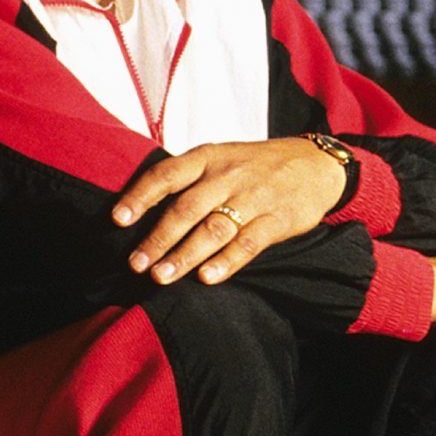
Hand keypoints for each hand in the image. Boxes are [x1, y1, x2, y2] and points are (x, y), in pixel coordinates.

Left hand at [111, 138, 348, 285]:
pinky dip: (227, 261)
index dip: (140, 196)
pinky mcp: (277, 220)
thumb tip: (145, 212)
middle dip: (158, 239)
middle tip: (136, 265)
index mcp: (208, 158)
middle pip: (186, 209)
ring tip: (162, 277)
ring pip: (213, 229)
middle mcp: (228, 176)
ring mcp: (254, 197)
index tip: (118, 219)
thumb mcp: (223, 158)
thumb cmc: (259, 166)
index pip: (166, 174)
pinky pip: (248, 243)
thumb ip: (190, 180)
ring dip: (185, 255)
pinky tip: (207, 277)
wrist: (317, 164)